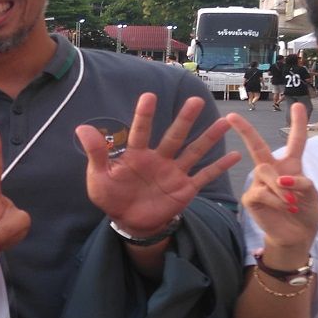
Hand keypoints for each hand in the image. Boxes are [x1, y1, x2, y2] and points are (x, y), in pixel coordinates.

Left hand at [74, 93, 240, 237]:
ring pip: (193, 152)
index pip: (141, 132)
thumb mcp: (98, 178)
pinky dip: (219, 166)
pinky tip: (235, 155)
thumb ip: (96, 154)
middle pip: (174, 136)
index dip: (145, 115)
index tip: (149, 96)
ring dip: (208, 138)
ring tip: (224, 121)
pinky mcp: (184, 189)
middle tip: (195, 100)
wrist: (130, 222)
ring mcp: (174, 173)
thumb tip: (82, 128)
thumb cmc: (112, 197)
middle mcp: (159, 159)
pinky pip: (204, 176)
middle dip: (184, 120)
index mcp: (137, 155)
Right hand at [225, 103, 317, 258]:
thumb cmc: (305, 214)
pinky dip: (275, 198)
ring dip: (280, 186)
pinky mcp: (251, 198)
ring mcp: (259, 184)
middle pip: (257, 146)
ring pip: (264, 171)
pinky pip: (260, 191)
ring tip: (291, 203)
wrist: (297, 237)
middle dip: (245, 130)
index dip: (298, 124)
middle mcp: (272, 171)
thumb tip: (281, 180)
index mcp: (290, 166)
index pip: (295, 142)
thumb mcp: (312, 194)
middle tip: (231, 117)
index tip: (300, 105)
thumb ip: (301, 182)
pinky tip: (285, 207)